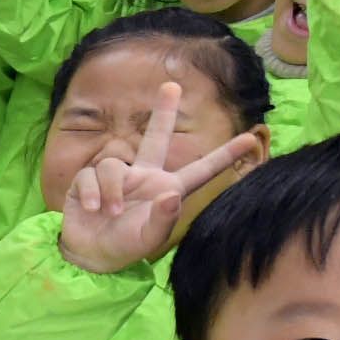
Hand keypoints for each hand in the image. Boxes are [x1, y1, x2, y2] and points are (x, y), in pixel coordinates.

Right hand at [56, 81, 259, 275]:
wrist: (89, 254)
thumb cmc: (125, 246)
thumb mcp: (149, 238)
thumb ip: (163, 219)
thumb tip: (171, 196)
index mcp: (166, 189)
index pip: (201, 170)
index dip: (225, 155)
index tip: (250, 139)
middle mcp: (144, 176)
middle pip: (156, 137)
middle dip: (163, 111)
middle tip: (171, 85)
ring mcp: (116, 176)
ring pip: (112, 165)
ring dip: (110, 191)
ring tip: (106, 213)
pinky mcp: (88, 180)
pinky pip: (90, 176)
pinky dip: (91, 194)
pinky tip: (90, 209)